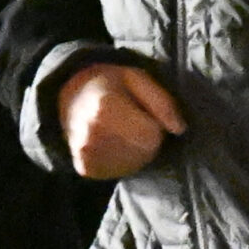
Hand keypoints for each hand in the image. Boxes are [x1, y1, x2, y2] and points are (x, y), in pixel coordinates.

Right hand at [58, 63, 187, 178]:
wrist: (70, 98)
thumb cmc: (109, 84)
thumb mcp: (136, 78)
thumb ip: (160, 101)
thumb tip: (179, 128)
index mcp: (105, 108)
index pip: (151, 136)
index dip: (154, 124)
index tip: (142, 113)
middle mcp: (93, 134)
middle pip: (146, 151)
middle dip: (146, 138)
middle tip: (131, 120)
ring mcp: (87, 154)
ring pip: (136, 163)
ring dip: (136, 149)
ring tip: (121, 130)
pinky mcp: (86, 168)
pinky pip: (121, 171)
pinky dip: (123, 159)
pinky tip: (113, 143)